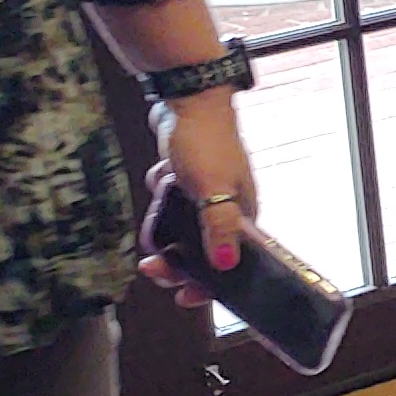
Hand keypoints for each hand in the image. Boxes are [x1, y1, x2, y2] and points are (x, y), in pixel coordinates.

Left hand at [137, 93, 255, 304]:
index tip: (181, 297)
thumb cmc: (205, 141)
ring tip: (159, 203)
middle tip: (151, 264)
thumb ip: (219, 228)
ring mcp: (207, 194)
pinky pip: (168, 203)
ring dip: (164, 222)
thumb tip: (227, 267)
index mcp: (244, 214)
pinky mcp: (188, 181)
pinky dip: (160, 194)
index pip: (232, 264)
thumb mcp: (211, 188)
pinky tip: (162, 176)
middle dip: (175, 260)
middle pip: (202, 251)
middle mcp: (229, 208)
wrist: (187, 98)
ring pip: (180, 228)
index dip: (209, 285)